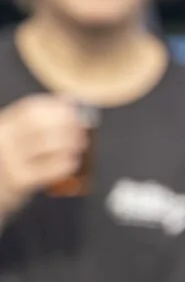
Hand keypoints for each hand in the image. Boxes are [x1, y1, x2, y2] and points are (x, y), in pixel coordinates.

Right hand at [0, 95, 87, 218]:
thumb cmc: (7, 161)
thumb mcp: (12, 137)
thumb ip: (34, 121)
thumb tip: (67, 100)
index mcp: (3, 125)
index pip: (30, 109)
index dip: (55, 107)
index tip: (72, 109)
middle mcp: (4, 140)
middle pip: (39, 123)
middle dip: (65, 122)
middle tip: (81, 127)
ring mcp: (10, 161)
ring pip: (47, 144)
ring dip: (69, 142)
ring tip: (79, 144)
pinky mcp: (20, 181)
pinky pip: (49, 169)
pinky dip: (65, 163)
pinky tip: (72, 162)